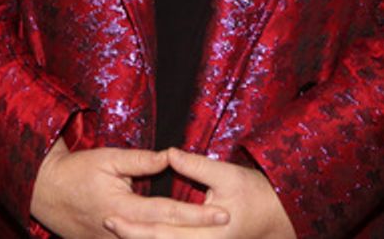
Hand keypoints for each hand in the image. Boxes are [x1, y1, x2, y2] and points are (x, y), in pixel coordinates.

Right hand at [31, 140, 229, 238]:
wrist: (45, 192)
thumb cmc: (77, 171)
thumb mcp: (109, 159)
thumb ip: (141, 161)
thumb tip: (171, 157)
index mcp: (123, 207)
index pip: (168, 211)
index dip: (197, 214)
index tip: (223, 212)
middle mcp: (120, 231)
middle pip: (166, 236)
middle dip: (198, 232)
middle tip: (227, 224)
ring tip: (208, 233)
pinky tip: (176, 237)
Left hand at [104, 148, 295, 238]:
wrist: (277, 216)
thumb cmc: (255, 193)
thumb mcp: (227, 174)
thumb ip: (196, 166)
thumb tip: (169, 153)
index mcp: (204, 235)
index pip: (160, 232)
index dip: (133, 226)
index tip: (111, 215)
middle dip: (130, 235)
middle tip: (106, 220)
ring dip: (140, 238)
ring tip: (116, 226)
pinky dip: (156, 238)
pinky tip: (139, 232)